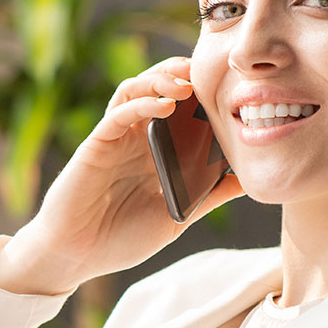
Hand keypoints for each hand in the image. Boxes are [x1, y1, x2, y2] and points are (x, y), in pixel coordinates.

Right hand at [0, 57, 244, 294]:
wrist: (77, 256)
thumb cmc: (121, 238)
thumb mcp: (177, 216)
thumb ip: (208, 195)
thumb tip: (249, 181)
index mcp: (156, 152)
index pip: (181, 109)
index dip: (201, 93)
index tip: (231, 87)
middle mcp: (136, 139)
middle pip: (157, 89)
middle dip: (181, 74)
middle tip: (208, 71)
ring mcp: (115, 139)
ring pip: (134, 91)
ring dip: (159, 80)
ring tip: (185, 83)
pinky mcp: (96, 145)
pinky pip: (117, 115)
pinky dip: (141, 104)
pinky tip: (164, 105)